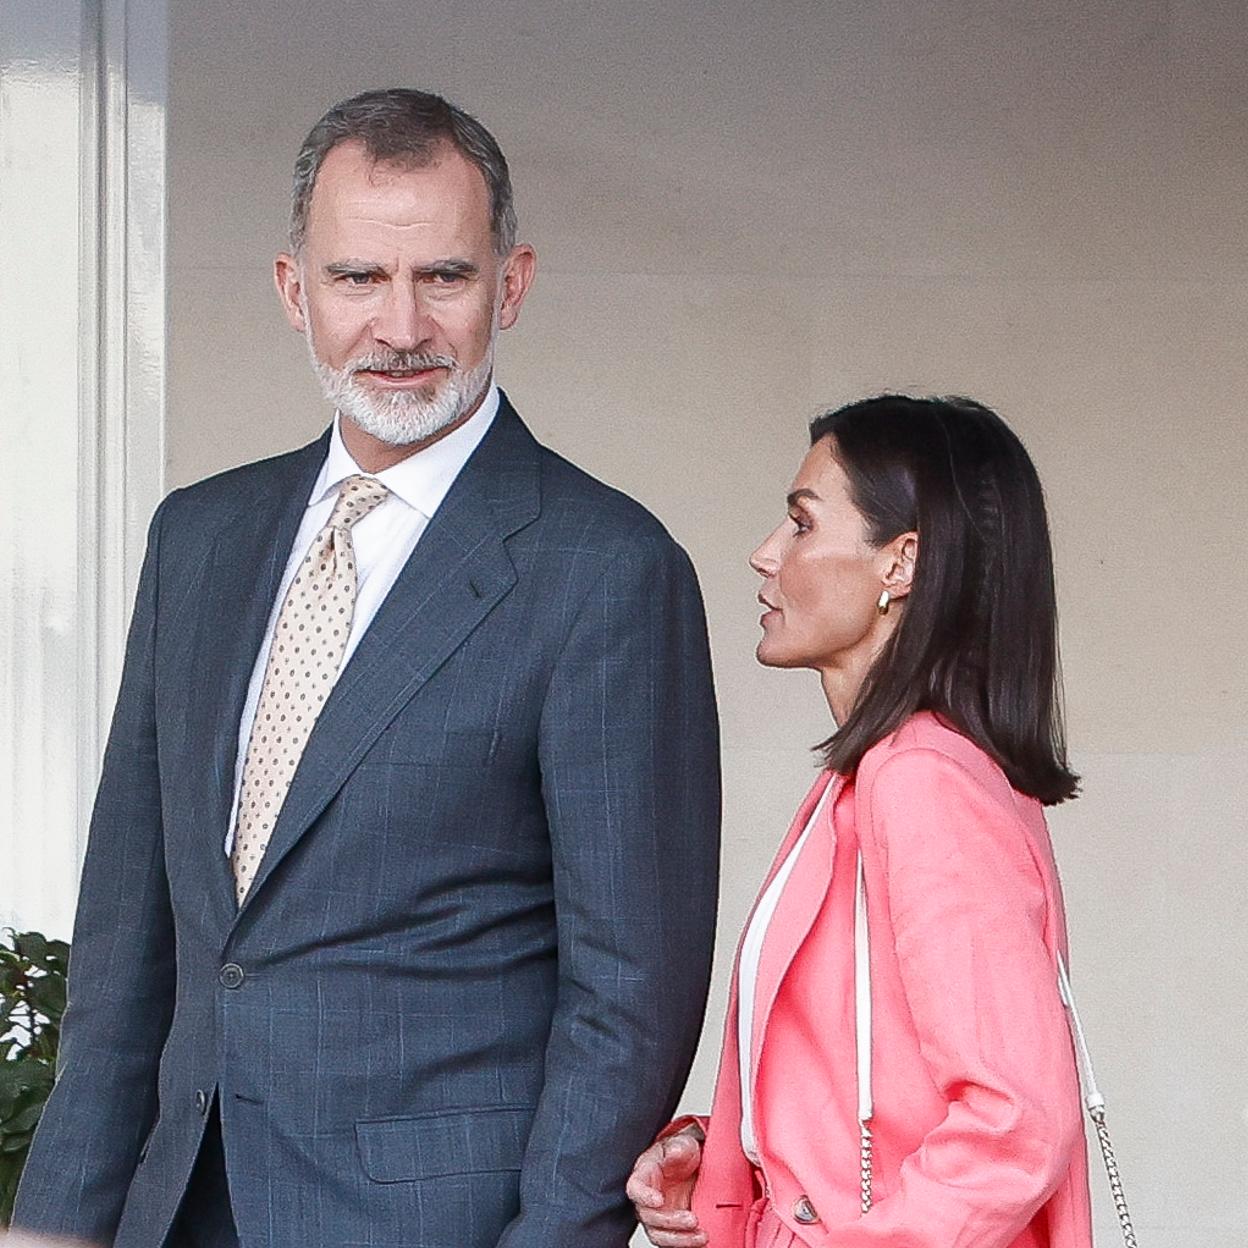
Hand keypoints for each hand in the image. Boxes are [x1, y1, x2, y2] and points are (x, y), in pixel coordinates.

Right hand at [626, 1127, 706, 1246]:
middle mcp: (648, 1199)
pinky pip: (674, 1242)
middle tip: (693, 1220)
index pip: (635, 1189)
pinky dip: (686, 1244)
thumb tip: (674, 1153)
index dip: (644, 1197)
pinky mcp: (673, 1228)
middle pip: (649, 1218)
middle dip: (670, 1222)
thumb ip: (678, 1148)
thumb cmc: (682, 1152)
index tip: (659, 1200)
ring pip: (660, 1235)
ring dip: (680, 1240)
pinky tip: (701, 1241)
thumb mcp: (681, 1143)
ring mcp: (660, 1215)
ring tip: (702, 1236)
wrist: (694, 1164)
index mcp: (644, 1175)